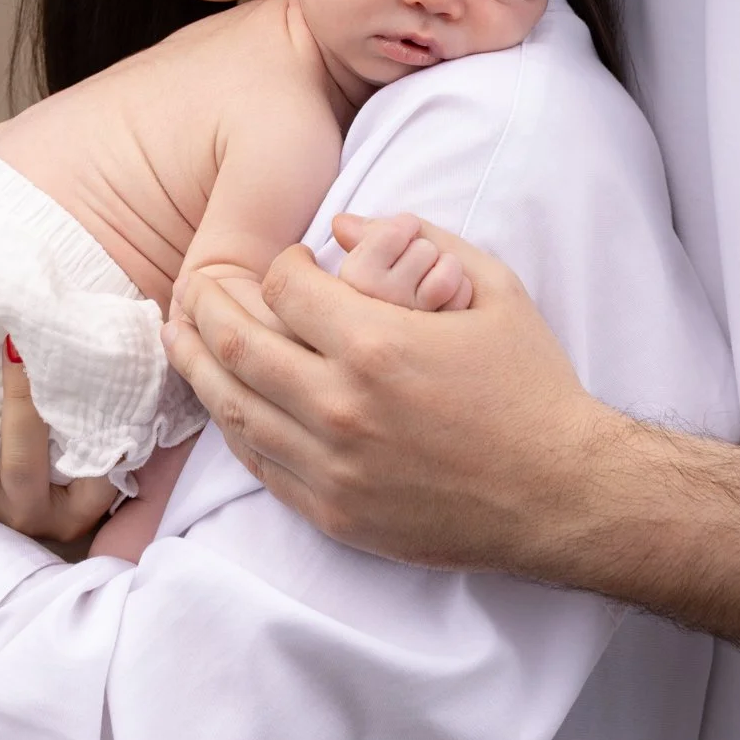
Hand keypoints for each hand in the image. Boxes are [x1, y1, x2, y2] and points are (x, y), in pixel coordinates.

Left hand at [163, 213, 610, 572]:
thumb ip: (422, 241)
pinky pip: (259, 464)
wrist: (559, 491)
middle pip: (237, 344)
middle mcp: (341, 406)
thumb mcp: (494, 288)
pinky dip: (233, 425)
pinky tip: (225, 400)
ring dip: (199, 365)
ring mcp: (332, 467)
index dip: (279, 265)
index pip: (283, 288)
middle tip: (200, 286)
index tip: (292, 262)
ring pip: (234, 407)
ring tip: (181, 335)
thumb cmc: (531, 384)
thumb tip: (346, 227)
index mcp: (377, 344)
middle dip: (209, 305)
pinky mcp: (333, 512)